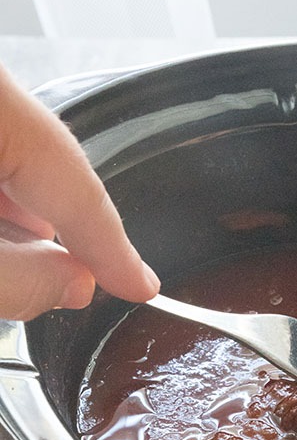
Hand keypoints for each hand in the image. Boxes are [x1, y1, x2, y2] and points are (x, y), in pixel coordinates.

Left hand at [0, 63, 158, 319]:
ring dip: (14, 214)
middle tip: (58, 284)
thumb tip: (70, 285)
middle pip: (43, 165)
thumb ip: (17, 280)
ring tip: (7, 261)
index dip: (114, 246)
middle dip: (53, 232)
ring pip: (13, 154)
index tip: (141, 285)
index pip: (76, 184)